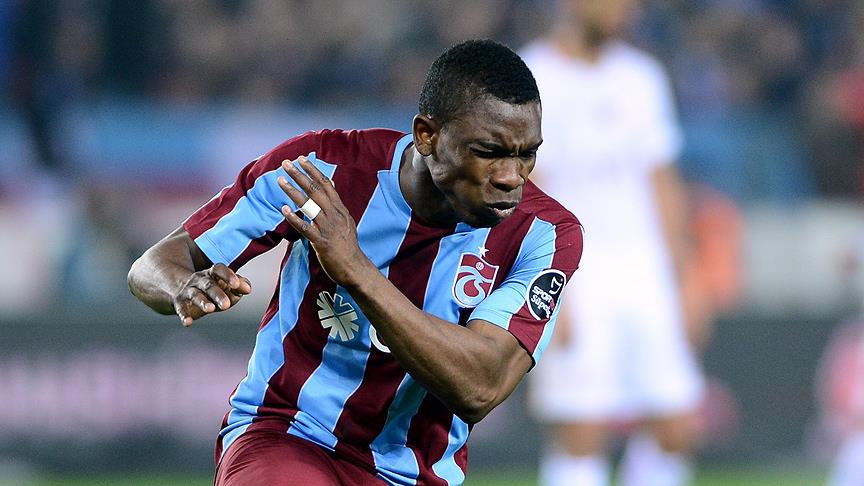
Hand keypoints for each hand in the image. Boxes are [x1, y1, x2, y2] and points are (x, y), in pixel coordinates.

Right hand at [172, 263, 251, 325]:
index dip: (227, 275)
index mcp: (213, 273)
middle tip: (227, 305)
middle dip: (217, 294)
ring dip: (202, 302)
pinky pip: (181, 309)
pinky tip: (188, 322)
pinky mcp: (180, 304)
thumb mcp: (229, 287)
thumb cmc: (216, 290)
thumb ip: (240, 286)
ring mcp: (189, 291)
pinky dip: (184, 315)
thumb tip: (247, 288)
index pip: (219, 269)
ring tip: (210, 309)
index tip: (236, 284)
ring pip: (195, 295)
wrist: (187, 293)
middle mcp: (199, 280)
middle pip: (208, 285)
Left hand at [277, 155, 372, 285]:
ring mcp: (328, 228)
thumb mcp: (346, 219)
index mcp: (339, 209)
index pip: (325, 185)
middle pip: (315, 191)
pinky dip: (295, 219)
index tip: (301, 159)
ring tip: (280, 180)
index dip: (313, 171)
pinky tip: (284, 210)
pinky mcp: (321, 242)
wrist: (354, 267)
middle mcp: (334, 215)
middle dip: (300, 175)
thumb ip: (336, 202)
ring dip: (293, 191)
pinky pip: (306, 228)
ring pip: (309, 206)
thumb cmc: (347, 245)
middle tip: (286, 163)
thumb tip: (331, 183)